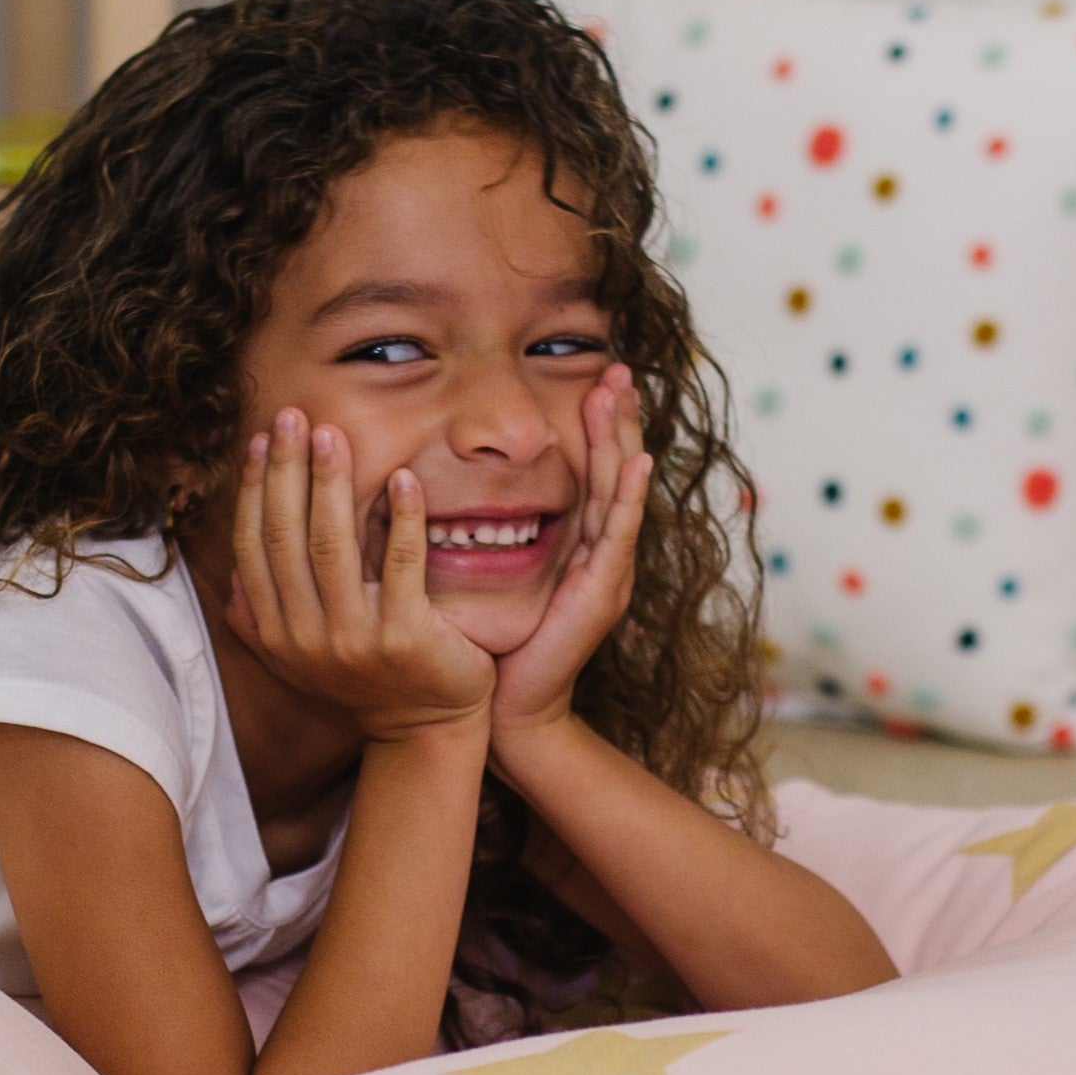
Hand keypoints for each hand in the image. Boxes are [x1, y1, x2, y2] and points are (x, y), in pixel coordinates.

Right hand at [222, 410, 493, 740]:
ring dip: (331, 482)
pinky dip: (400, 518)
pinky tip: (403, 479)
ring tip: (332, 434)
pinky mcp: (406, 638)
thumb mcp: (304, 657)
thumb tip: (230, 582)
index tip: (260, 439)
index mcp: (277, 632)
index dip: (254, 488)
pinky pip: (400, 565)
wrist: (427, 730)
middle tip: (292, 416)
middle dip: (285, 470)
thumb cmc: (370, 679)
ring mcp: (354, 639)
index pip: (253, 546)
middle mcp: (306, 637)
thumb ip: (265, 621)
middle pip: (285, 536)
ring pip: (332, 546)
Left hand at [490, 368, 650, 757]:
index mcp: (577, 547)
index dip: (596, 426)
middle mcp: (600, 554)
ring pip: (619, 493)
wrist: (505, 708)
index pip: (592, 472)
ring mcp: (606, 573)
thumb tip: (440, 481)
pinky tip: (635, 464)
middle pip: (614, 472)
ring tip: (621, 394)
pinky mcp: (599, 595)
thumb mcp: (487, 574)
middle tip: (618, 366)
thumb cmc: (491, 645)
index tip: (592, 375)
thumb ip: (482, 531)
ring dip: (623, 441)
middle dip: (617, 418)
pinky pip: (617, 536)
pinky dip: (627, 498)